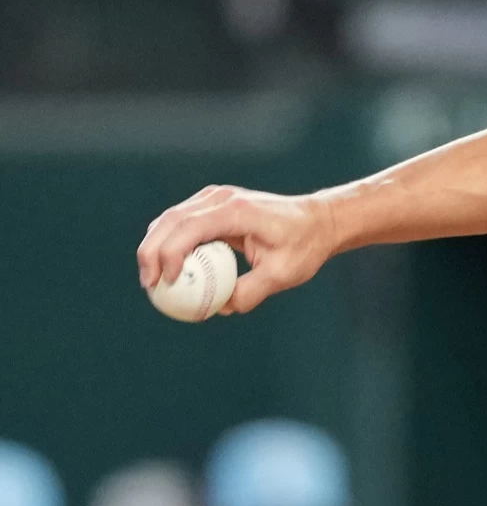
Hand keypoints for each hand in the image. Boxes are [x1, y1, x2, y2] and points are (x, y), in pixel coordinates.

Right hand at [137, 186, 339, 314]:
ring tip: (153, 281)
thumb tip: (220, 307)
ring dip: (156, 248)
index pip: (190, 227)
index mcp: (238, 211)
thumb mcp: (284, 274)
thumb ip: (251, 292)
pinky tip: (170, 270)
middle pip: (170, 221)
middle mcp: (221, 198)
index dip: (171, 254)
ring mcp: (214, 198)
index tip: (169, 282)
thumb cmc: (304, 246)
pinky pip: (181, 224)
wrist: (318, 222)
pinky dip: (170, 244)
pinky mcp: (212, 206)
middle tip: (150, 285)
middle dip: (152, 253)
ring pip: (170, 220)